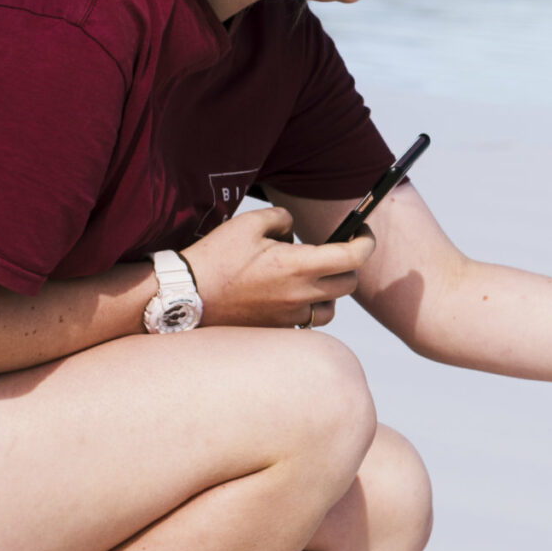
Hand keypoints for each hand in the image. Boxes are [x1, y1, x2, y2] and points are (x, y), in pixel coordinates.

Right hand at [178, 207, 373, 327]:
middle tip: (333, 252)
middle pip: (348, 284)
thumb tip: (294, 229)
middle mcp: (300, 296)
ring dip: (329, 292)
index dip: (366, 242)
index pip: (353, 258)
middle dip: (347, 265)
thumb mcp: (248, 224)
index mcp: (299, 267)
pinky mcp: (277, 331)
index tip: (362, 234)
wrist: (185, 296)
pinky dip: (308, 309)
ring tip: (309, 277)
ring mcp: (290, 318)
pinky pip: (308, 323)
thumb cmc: (215, 258)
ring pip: (331, 309)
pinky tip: (290, 295)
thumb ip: (282, 219)